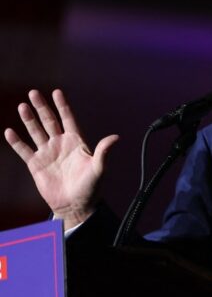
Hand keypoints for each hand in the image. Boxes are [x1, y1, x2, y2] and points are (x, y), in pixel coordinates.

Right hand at [4, 89, 118, 229]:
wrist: (75, 205)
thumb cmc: (90, 187)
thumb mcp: (98, 169)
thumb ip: (103, 152)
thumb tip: (116, 137)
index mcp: (76, 142)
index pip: (68, 119)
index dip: (63, 106)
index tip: (57, 92)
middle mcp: (60, 144)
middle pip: (49, 121)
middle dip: (42, 107)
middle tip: (33, 92)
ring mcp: (47, 153)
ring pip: (36, 132)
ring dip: (29, 120)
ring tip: (22, 106)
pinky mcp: (36, 164)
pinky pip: (24, 150)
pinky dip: (16, 142)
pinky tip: (9, 132)